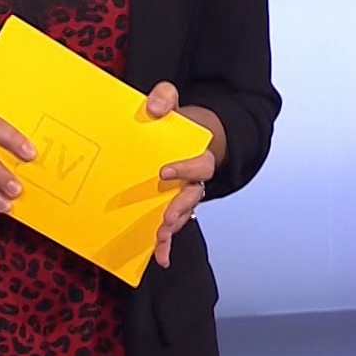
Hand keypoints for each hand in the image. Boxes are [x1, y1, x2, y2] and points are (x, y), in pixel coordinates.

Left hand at [145, 81, 221, 268]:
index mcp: (198, 154)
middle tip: (166, 215)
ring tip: (161, 236)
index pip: (200, 164)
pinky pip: (170, 226)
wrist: (180, 134)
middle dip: (180, 207)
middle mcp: (194, 178)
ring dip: (172, 226)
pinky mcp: (168, 204)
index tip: (164, 171)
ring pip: (183, 213)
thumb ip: (165, 97)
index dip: (185, 169)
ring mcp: (182, 194)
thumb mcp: (171, 100)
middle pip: (193, 196)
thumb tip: (155, 108)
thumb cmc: (174, 120)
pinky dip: (166, 244)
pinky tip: (160, 257)